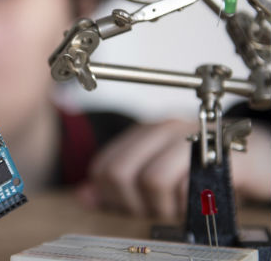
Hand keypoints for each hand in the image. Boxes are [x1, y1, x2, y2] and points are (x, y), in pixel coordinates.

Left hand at [77, 119, 270, 219]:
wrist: (260, 156)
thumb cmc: (206, 169)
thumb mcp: (159, 176)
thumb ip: (121, 185)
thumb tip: (85, 196)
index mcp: (143, 132)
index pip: (102, 166)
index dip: (110, 196)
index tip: (133, 205)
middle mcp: (161, 129)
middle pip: (118, 172)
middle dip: (132, 204)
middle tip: (155, 209)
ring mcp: (190, 137)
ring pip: (149, 179)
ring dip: (162, 207)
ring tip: (178, 207)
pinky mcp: (218, 152)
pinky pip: (187, 184)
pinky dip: (188, 203)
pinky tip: (197, 201)